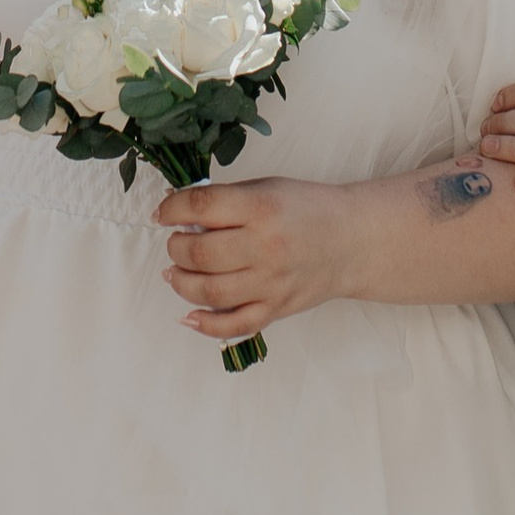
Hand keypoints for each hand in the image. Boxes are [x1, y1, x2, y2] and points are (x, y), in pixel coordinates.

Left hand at [156, 177, 362, 347]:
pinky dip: (205, 324)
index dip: (171, 208)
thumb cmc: (307, 209)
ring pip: (209, 291)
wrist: (352, 240)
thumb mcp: (267, 188)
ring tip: (176, 272)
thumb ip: (225, 200)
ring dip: (181, 282)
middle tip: (175, 243)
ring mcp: (271, 282)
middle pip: (200, 253)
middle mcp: (266, 246)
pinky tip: (189, 315)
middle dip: (175, 247)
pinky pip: (234, 325)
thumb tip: (177, 212)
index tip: (162, 213)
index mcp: (262, 207)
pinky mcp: (276, 309)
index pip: (201, 206)